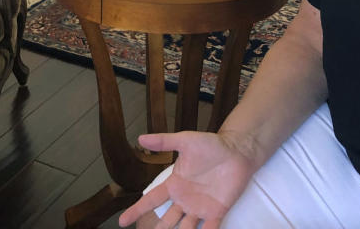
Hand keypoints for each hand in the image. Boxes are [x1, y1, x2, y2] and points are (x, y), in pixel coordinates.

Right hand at [118, 130, 257, 228]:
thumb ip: (163, 141)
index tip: (122, 221)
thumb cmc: (211, 145)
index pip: (151, 200)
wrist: (237, 151)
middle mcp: (184, 200)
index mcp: (175, 185)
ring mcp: (200, 208)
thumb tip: (140, 138)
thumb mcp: (185, 141)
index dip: (137, 210)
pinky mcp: (217, 212)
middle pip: (166, 221)